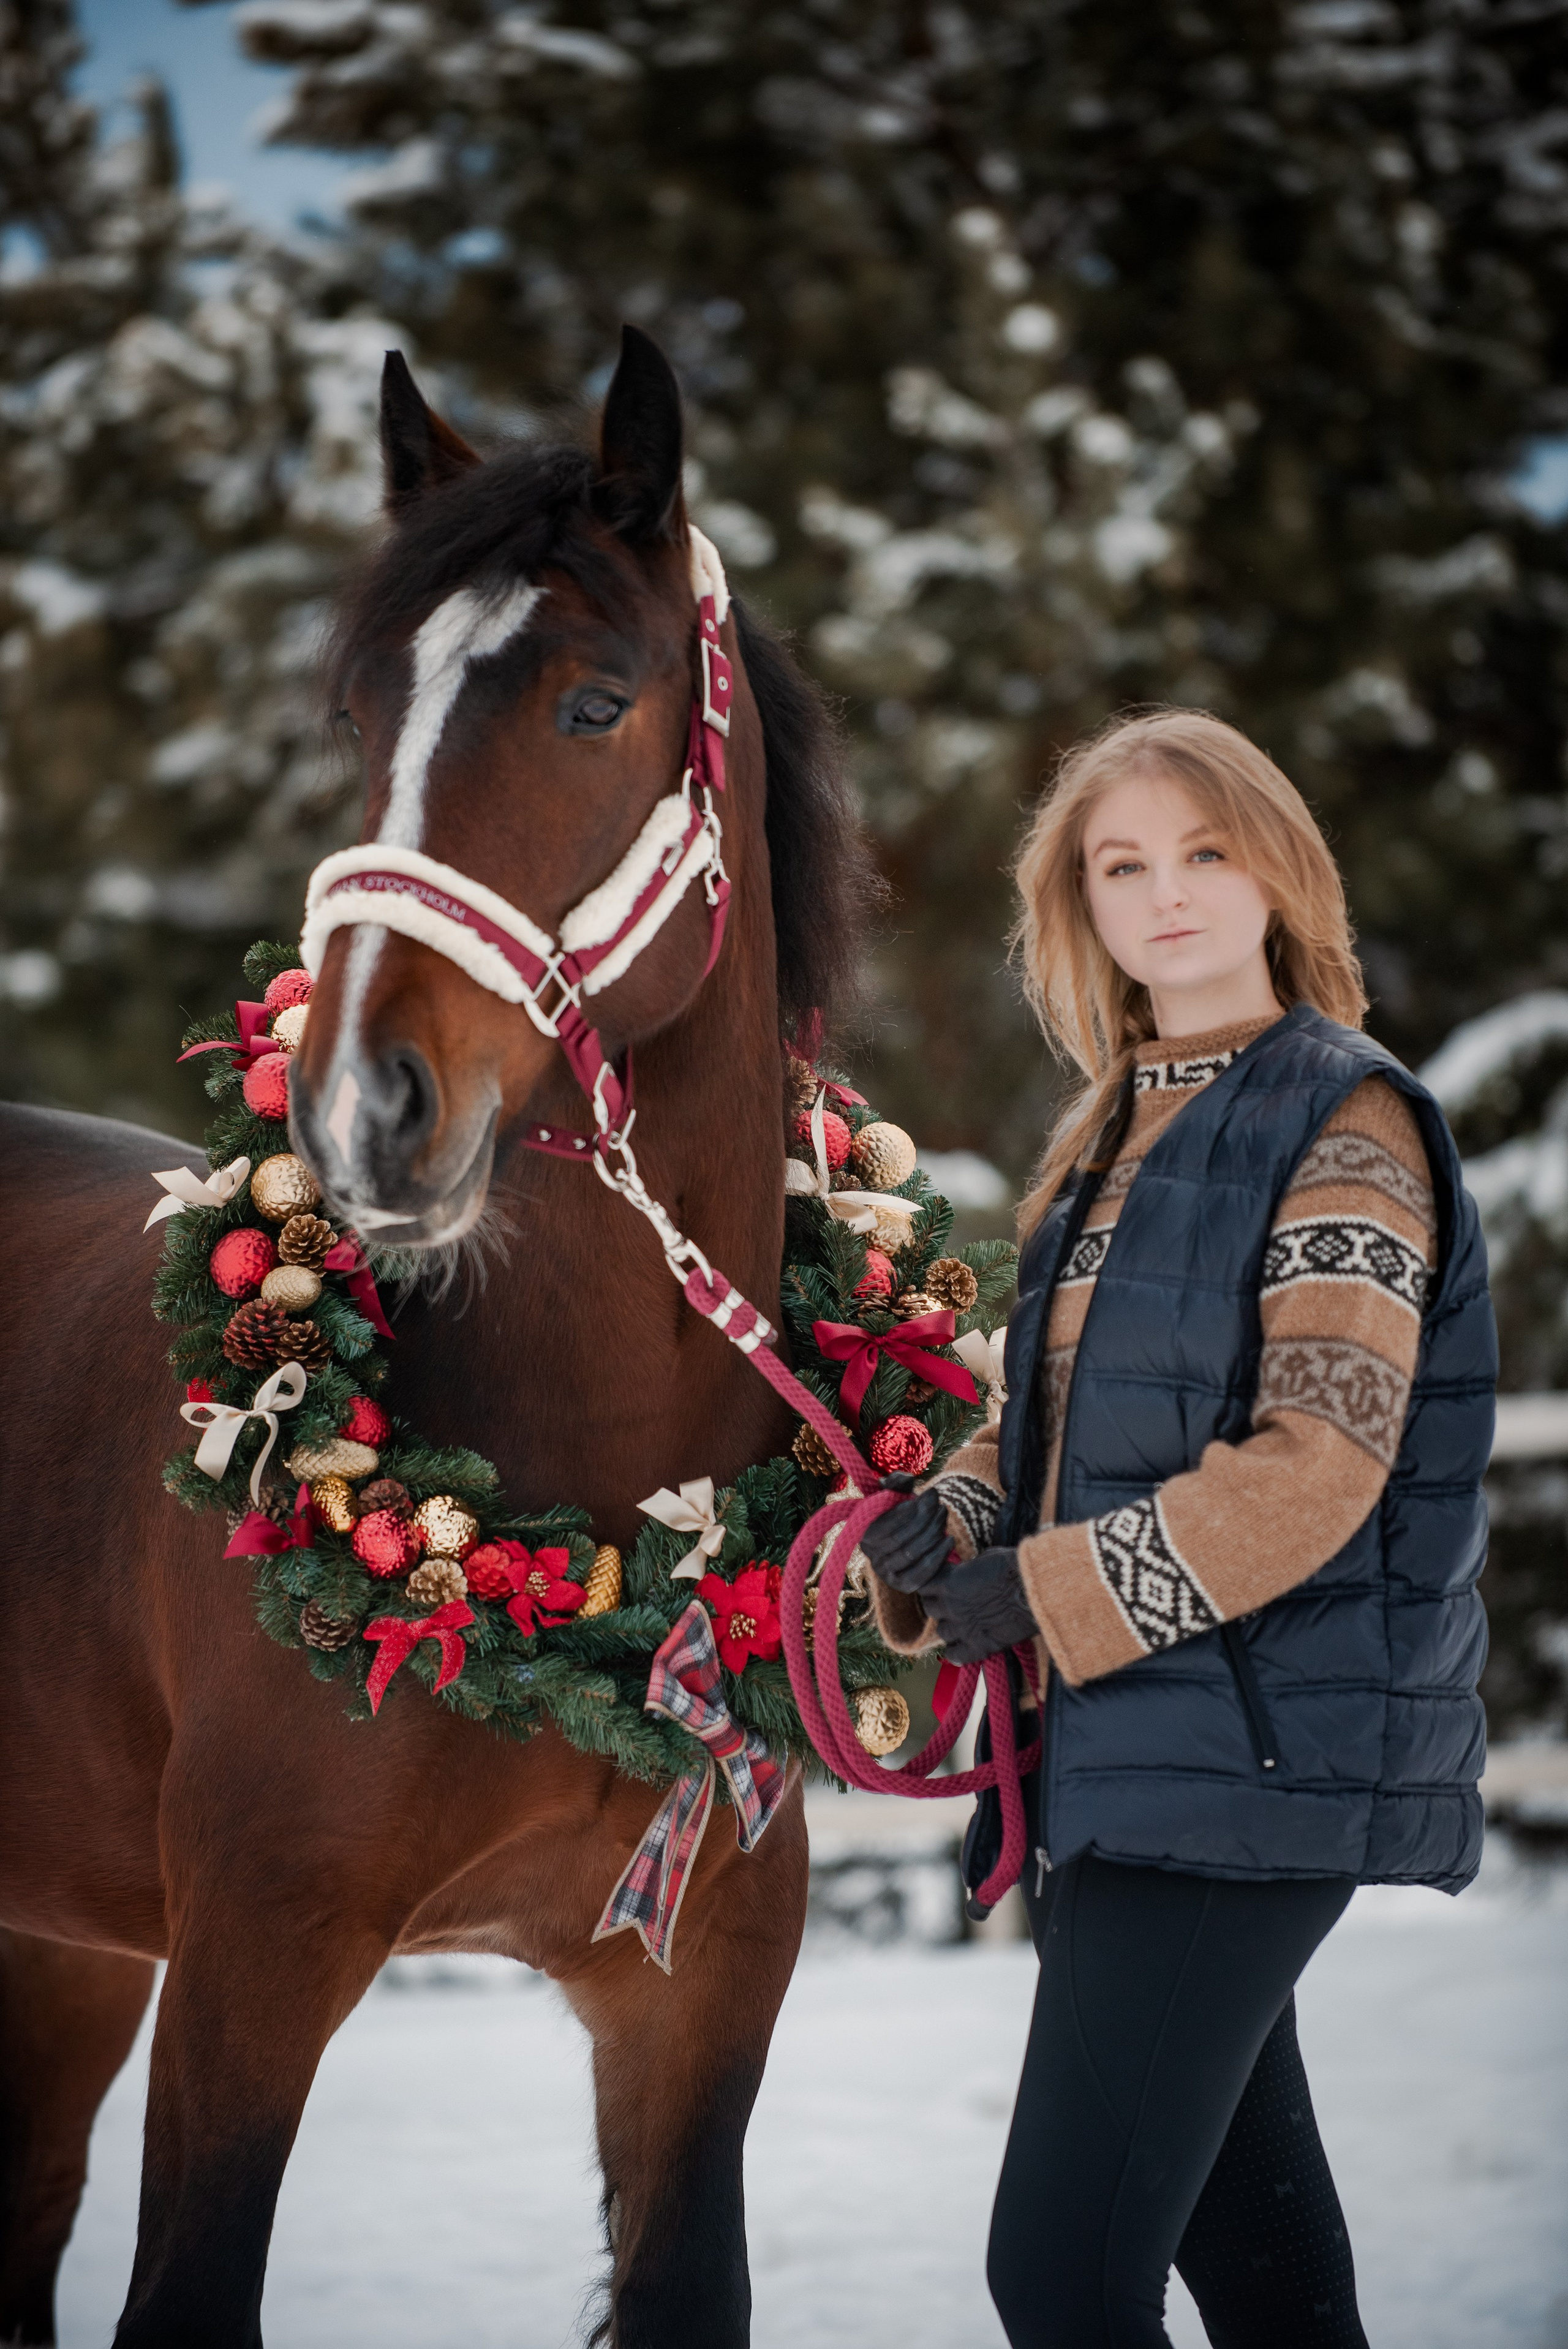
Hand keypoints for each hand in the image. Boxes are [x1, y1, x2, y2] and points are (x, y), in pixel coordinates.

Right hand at [859, 1483, 952, 1594]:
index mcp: (863, 1532)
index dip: (906, 1512)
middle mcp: (871, 1555)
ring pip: (912, 1554)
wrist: (912, 1538)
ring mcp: (885, 1573)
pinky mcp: (903, 1585)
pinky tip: (949, 1540)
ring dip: (933, 1534)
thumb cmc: (901, 1511)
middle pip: (900, 1540)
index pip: (884, 1525)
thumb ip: (897, 1483)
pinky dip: (938, 1556)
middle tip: (941, 1506)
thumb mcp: (897, 1494)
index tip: (928, 1497)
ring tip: (944, 1518)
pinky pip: (922, 1573)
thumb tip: (907, 1479)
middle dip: (924, 1521)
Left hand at [923, 1547, 1037, 1665]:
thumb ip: (966, 1570)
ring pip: (941, 1632)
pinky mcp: (978, 1647)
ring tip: (963, 1623)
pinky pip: (954, 1656)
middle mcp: (950, 1607)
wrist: (1036, 1590)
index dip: (932, 1585)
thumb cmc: (1013, 1568)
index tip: (942, 1584)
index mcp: (948, 1582)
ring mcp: (962, 1629)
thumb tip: (965, 1572)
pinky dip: (955, 1653)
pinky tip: (962, 1647)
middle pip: (930, 1609)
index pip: (923, 1586)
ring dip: (950, 1627)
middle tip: (954, 1603)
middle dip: (940, 1605)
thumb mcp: (984, 1559)